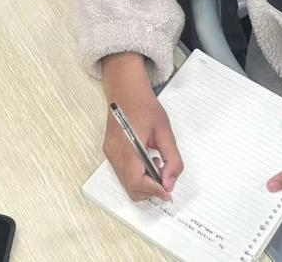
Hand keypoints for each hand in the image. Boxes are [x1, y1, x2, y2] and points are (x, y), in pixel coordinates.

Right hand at [101, 52, 183, 201]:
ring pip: (126, 183)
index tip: (169, 191)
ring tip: (157, 165)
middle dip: (150, 190)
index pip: (138, 182)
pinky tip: (147, 160)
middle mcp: (115, 154)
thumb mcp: (165, 132)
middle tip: (165, 178)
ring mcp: (110, 153)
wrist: (125, 90)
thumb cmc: (145, 106)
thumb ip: (172, 159)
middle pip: (131, 188)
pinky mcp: (109, 151)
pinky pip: (123, 173)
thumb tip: (170, 184)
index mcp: (128, 147)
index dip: (155, 191)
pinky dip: (137, 175)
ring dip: (144, 183)